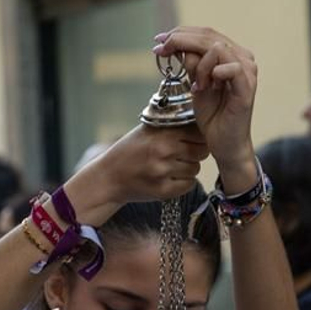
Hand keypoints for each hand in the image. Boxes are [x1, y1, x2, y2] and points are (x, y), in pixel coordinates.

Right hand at [66, 124, 208, 219]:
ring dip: (187, 169)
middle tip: (180, 154)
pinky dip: (182, 183)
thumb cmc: (130, 150)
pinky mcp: (163, 190)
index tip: (190, 139)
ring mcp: (163, 172)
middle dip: (194, 153)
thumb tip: (201, 118)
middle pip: (201, 152)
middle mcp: (164, 151)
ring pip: (195, 169)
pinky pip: (188, 185)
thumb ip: (172, 124)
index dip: (197, 137)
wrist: (109, 177)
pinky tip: (168, 178)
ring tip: (170, 166)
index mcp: (163, 133)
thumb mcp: (147, 130)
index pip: (199, 133)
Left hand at [154, 27, 258, 179]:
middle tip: (161, 49)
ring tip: (196, 86)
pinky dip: (214, 72)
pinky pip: (232, 68)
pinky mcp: (247, 87)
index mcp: (230, 54)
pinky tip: (204, 86)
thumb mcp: (195, 85)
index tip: (159, 40)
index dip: (180, 33)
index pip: (205, 33)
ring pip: (218, 49)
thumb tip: (175, 46)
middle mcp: (242, 58)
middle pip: (209, 36)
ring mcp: (247, 71)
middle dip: (180, 41)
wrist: (225, 143)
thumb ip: (190, 65)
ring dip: (198, 65)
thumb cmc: (213, 115)